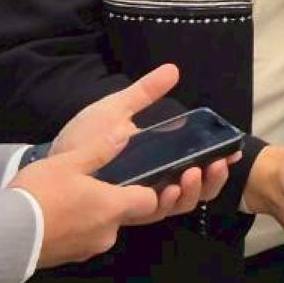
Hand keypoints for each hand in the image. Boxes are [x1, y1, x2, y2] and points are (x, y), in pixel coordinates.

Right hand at [13, 131, 163, 268]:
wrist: (2, 236)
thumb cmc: (39, 193)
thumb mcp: (68, 162)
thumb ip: (100, 149)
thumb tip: (124, 133)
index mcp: (114, 207)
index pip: (150, 202)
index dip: (150, 190)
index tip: (141, 178)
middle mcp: (108, 233)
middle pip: (126, 215)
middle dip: (117, 201)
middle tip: (99, 183)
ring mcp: (88, 249)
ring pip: (102, 228)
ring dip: (94, 214)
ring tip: (73, 196)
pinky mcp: (68, 259)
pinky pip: (82, 239)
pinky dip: (77, 228)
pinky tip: (59, 214)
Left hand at [47, 63, 235, 215]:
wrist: (50, 156)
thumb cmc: (84, 134)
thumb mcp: (118, 108)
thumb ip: (146, 93)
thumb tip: (173, 69)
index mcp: (159, 161)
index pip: (196, 168)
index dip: (218, 164)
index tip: (233, 152)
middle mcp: (153, 183)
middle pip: (194, 192)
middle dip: (212, 181)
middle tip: (217, 164)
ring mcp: (138, 197)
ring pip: (178, 205)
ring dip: (192, 191)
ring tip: (194, 173)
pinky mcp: (122, 208)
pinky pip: (151, 212)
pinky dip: (166, 202)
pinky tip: (169, 189)